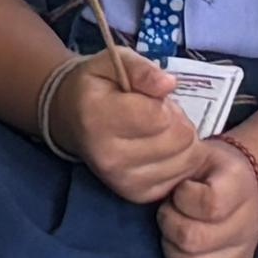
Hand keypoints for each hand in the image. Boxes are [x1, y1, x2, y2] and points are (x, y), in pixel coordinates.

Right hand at [51, 44, 201, 208]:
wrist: (71, 120)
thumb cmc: (96, 86)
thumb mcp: (114, 62)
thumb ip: (141, 69)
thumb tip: (169, 83)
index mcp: (98, 117)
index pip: (158, 116)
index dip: (164, 103)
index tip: (152, 98)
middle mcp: (108, 156)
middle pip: (178, 139)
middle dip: (177, 121)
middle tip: (159, 114)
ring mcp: (122, 180)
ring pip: (186, 160)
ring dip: (182, 142)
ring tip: (160, 131)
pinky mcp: (136, 195)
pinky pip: (182, 177)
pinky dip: (180, 161)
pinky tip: (162, 150)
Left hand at [157, 133, 257, 257]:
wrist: (241, 186)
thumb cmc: (206, 170)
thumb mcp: (196, 153)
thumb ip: (177, 165)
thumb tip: (149, 182)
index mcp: (238, 186)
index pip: (210, 204)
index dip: (183, 198)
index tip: (178, 191)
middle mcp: (247, 225)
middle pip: (194, 239)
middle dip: (169, 224)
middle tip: (169, 212)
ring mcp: (243, 256)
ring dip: (172, 251)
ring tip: (174, 234)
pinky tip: (182, 255)